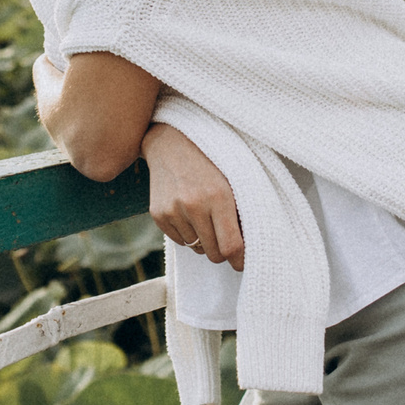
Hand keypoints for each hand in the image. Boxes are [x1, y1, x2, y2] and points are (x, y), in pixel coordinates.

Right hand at [143, 123, 243, 270]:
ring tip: (205, 215)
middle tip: (226, 240)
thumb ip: (242, 213)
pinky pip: (180, 241)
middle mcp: (194, 205)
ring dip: (204, 239)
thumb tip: (247, 250)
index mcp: (219, 197)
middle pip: (213, 253)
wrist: (173, 142)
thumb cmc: (213, 162)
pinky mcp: (158, 214)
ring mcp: (173, 211)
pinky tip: (189, 212)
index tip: (243, 263)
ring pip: (196, 248)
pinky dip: (188, 233)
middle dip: (222, 251)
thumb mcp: (234, 181)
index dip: (240, 260)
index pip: (231, 246)